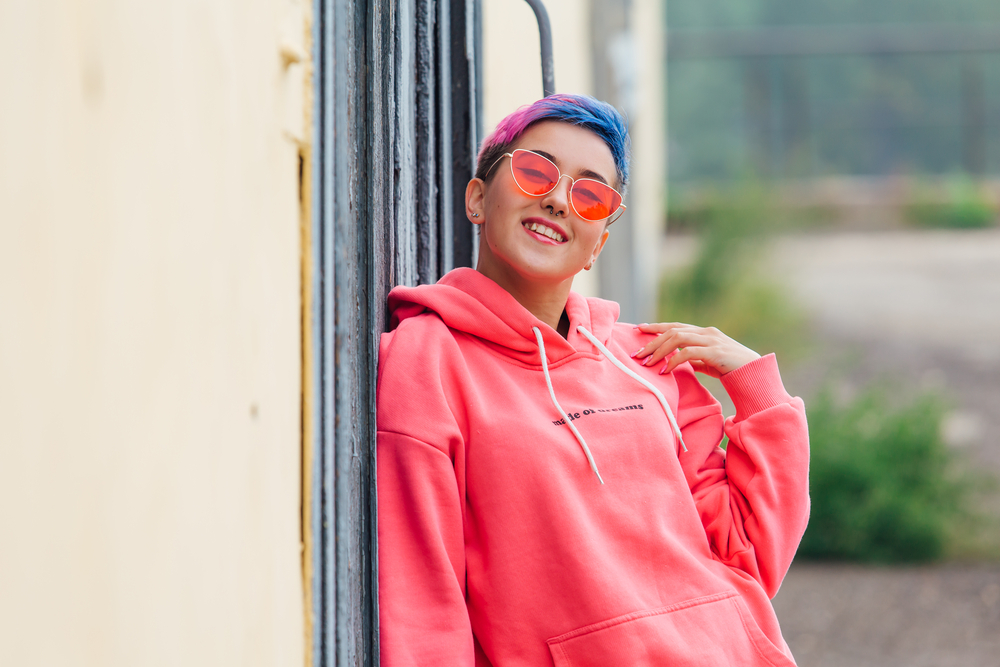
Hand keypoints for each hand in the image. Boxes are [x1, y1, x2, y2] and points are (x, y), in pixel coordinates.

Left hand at [632, 322, 760, 378]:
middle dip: (652, 341)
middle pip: (673, 330)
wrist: (756, 375)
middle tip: (637, 353)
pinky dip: (673, 361)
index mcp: (705, 332)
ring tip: (647, 363)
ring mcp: (711, 341)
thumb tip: (679, 362)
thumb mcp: (710, 363)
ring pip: (677, 338)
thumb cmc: (733, 370)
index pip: (676, 326)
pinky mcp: (715, 352)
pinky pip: (688, 353)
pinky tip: (664, 370)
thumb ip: (696, 360)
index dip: (657, 327)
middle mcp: (707, 332)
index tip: (639, 329)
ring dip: (659, 350)